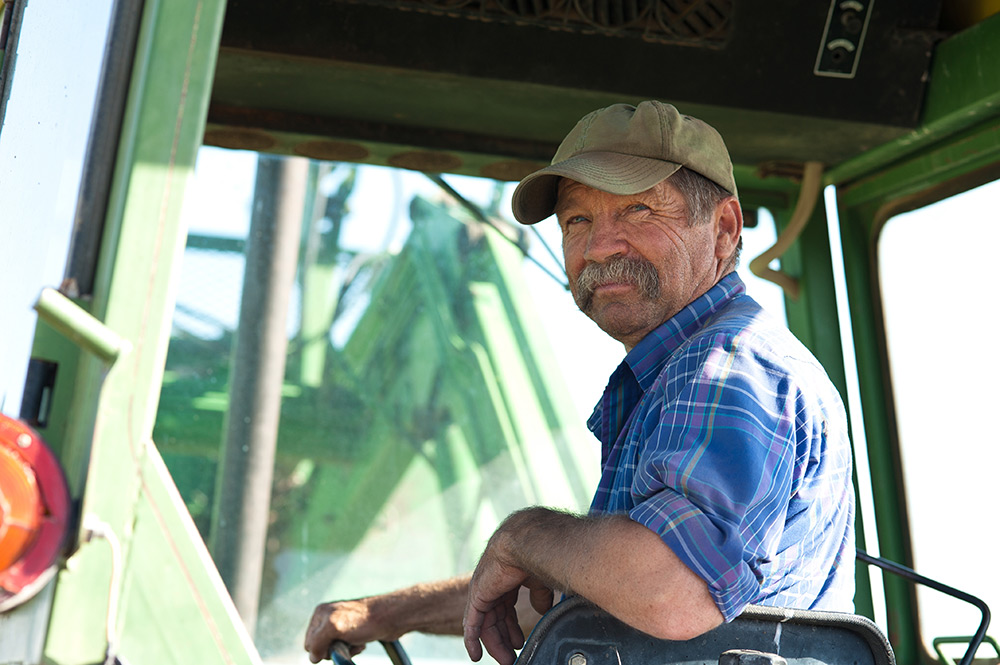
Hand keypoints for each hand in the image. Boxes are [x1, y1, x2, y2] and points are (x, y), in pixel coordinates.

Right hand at [304, 599, 378, 663]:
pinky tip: (361, 643)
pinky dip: (353, 649)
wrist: (390, 618)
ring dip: (345, 650)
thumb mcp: (335, 627)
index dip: (321, 649)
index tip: (336, 643)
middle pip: (321, 647)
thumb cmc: (364, 621)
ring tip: (357, 642)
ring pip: (334, 650)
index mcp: (320, 614)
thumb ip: (317, 641)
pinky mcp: (352, 631)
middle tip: (348, 642)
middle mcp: (329, 617)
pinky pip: (346, 648)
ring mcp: (341, 624)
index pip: (309, 643)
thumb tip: (313, 657)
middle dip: (334, 650)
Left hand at [463, 530, 553, 664]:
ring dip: (494, 644)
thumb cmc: (539, 553)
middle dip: (505, 638)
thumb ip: (538, 595)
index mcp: (509, 577)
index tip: (520, 642)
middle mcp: (494, 584)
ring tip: (505, 660)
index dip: (513, 626)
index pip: (507, 607)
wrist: (527, 542)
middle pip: (497, 617)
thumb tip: (542, 609)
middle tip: (512, 656)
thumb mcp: (540, 579)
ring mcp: (484, 589)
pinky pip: (472, 623)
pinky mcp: (477, 596)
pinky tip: (475, 655)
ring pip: (486, 623)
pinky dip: (472, 639)